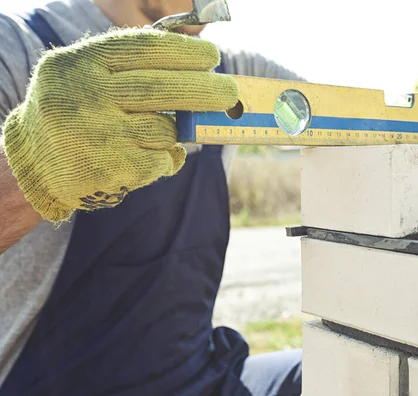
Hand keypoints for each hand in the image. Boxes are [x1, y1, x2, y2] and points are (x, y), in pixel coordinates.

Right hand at [1, 28, 237, 221]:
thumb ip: (129, 66)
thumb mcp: (85, 73)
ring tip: (166, 132)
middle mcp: (87, 97)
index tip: (213, 56)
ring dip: (177, 133)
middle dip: (206, 90)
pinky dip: (167, 159)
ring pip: (165, 130)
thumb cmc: (73, 110)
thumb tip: (196, 66)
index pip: (145, 50)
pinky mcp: (111, 170)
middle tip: (230, 92)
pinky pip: (160, 161)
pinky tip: (149, 157)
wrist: (35, 163)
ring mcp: (98, 136)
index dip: (186, 52)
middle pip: (162, 89)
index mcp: (82, 64)